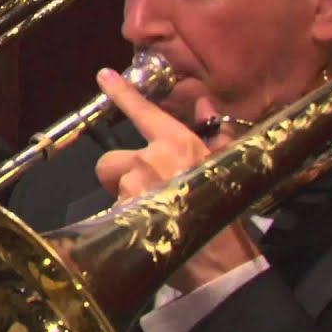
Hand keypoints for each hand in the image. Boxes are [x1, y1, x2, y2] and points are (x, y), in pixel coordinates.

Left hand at [93, 67, 259, 291]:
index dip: (122, 93)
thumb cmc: (225, 208)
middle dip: (118, 176)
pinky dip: (121, 218)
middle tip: (142, 194)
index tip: (103, 75)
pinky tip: (143, 229)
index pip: (143, 112)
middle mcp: (151, 157)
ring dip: (122, 198)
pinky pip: (111, 208)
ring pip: (109, 186)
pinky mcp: (122, 207)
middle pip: (110, 159)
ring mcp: (134, 183)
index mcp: (177, 142)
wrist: (220, 257)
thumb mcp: (227, 165)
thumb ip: (213, 133)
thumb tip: (204, 104)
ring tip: (149, 215)